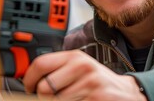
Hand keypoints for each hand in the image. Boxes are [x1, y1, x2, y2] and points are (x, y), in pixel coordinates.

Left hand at [23, 50, 146, 100]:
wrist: (125, 93)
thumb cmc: (98, 82)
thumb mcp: (79, 68)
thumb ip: (58, 69)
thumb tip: (31, 77)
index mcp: (74, 57)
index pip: (40, 64)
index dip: (29, 79)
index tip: (29, 87)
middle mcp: (81, 67)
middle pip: (44, 87)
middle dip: (43, 96)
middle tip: (52, 97)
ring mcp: (89, 83)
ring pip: (55, 100)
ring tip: (71, 99)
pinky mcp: (94, 97)